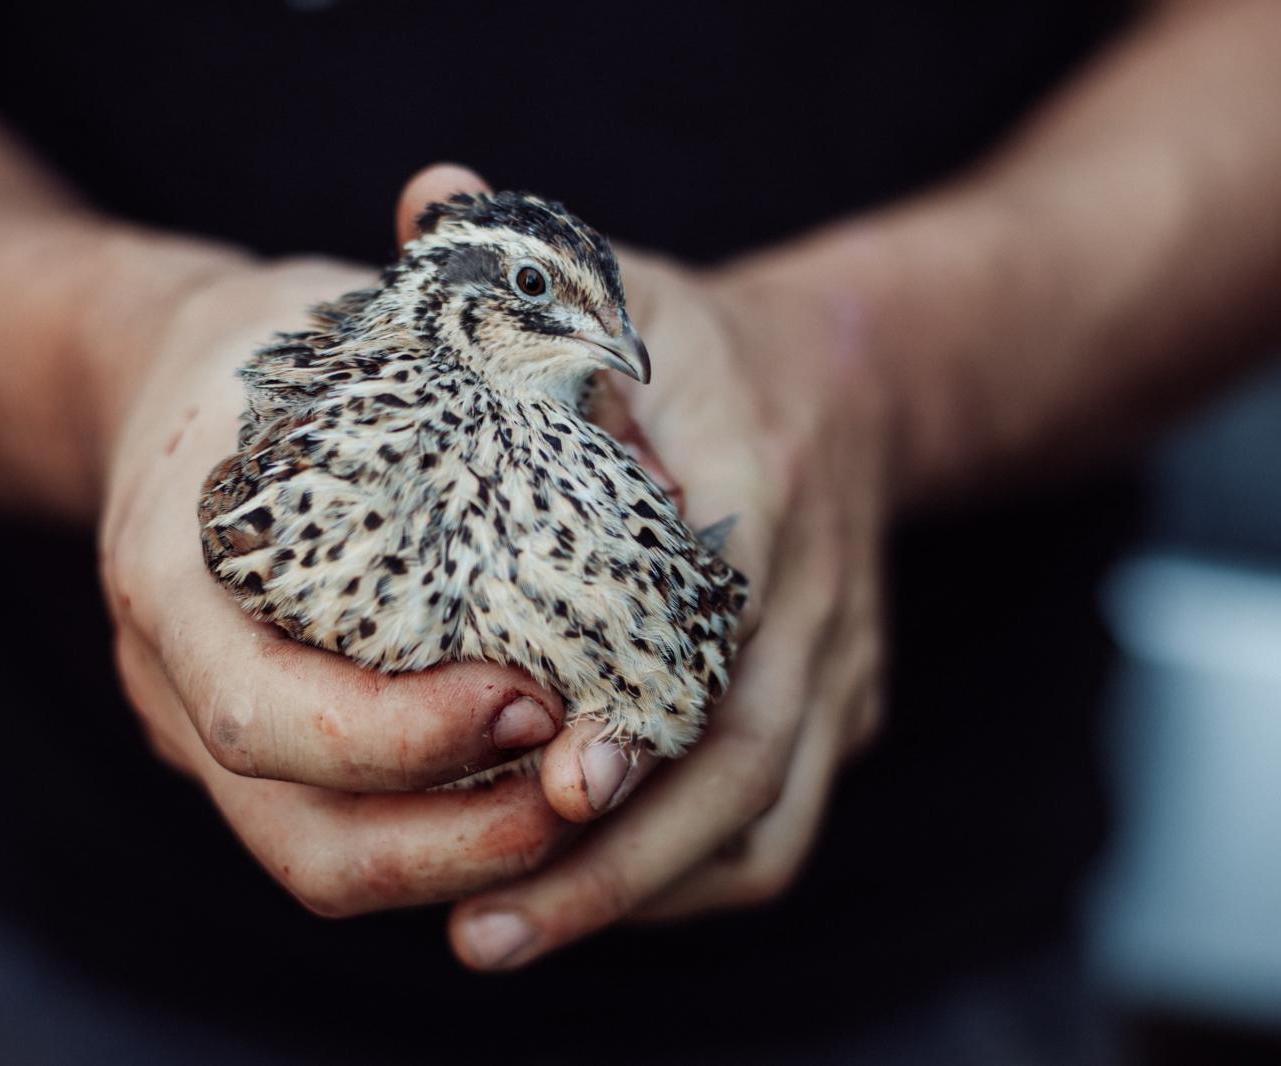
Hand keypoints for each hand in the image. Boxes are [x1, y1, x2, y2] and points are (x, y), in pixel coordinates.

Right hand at [97, 185, 579, 916]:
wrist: (171, 375)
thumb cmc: (277, 344)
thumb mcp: (352, 337)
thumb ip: (476, 401)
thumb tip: (657, 485)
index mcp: (169, 574)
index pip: (262, 716)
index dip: (401, 738)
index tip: (534, 699)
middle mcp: (171, 679)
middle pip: (299, 835)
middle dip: (453, 840)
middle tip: (578, 787)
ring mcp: (203, 732)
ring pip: (326, 861)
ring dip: (463, 860)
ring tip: (576, 809)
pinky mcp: (261, 755)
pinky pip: (348, 832)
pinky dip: (445, 835)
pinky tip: (533, 793)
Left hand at [449, 245, 890, 966]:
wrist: (853, 382)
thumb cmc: (708, 342)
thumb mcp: (627, 281)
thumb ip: (530, 257)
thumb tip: (426, 197)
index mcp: (762, 489)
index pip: (713, 627)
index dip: (642, 717)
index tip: (554, 786)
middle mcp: (812, 598)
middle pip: (738, 766)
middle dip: (617, 863)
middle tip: (486, 929)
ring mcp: (838, 668)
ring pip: (764, 823)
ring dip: (642, 896)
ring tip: (510, 937)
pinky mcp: (839, 711)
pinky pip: (778, 828)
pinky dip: (687, 878)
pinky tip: (589, 901)